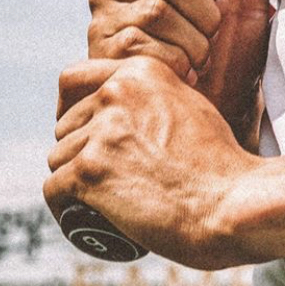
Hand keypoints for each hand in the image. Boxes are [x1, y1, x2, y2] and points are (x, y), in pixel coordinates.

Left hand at [46, 57, 258, 269]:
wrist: (231, 202)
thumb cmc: (218, 164)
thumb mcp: (190, 105)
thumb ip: (156, 95)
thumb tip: (130, 105)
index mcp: (142, 70)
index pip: (75, 80)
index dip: (75, 110)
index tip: (84, 135)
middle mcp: (117, 91)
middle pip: (66, 124)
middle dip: (79, 150)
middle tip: (106, 176)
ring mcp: (102, 129)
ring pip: (59, 157)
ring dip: (75, 180)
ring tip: (104, 197)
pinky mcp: (90, 170)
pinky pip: (53, 188)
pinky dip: (64, 207)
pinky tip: (83, 215)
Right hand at [72, 0, 269, 134]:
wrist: (226, 104)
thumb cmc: (234, 39)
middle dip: (206, 8)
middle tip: (213, 31)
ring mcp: (101, 23)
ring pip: (157, 11)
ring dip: (195, 39)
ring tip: (200, 54)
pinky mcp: (102, 61)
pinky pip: (146, 49)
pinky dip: (179, 64)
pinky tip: (184, 74)